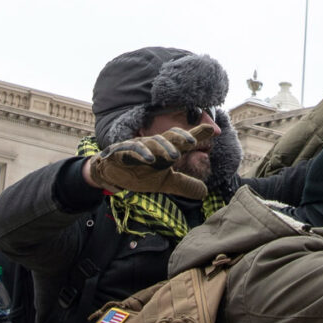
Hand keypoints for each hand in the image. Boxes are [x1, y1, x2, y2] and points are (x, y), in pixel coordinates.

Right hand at [85, 124, 214, 198]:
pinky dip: (141, 153)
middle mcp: (153, 145)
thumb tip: (204, 192)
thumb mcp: (164, 183)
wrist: (111, 175)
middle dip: (181, 136)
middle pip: (169, 137)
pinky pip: (132, 149)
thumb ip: (184, 185)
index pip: (182, 141)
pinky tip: (150, 159)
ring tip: (175, 155)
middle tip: (193, 141)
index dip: (196, 134)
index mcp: (164, 150)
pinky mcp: (122, 152)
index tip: (211, 130)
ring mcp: (137, 147)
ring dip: (163, 147)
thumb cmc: (140, 174)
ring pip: (152, 142)